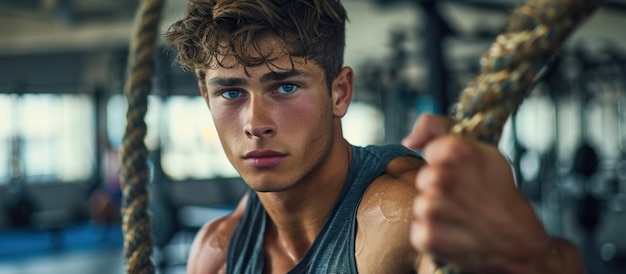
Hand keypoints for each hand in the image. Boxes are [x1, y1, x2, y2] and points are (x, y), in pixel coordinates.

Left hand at [403, 114, 550, 272]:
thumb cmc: (500, 194)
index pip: (432, 151)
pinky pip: (419, 230)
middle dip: (442, 189)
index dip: (449, 164)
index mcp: (456, 151)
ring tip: (464, 218)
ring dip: (439, 213)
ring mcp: (432, 209)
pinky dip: (435, 236)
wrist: (520, 244)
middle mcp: (441, 177)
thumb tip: (408, 141)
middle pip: (425, 179)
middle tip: (466, 200)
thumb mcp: (483, 150)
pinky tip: (457, 235)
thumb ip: (438, 129)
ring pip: (421, 204)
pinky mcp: (426, 237)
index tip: (468, 175)